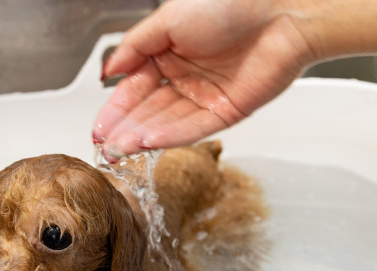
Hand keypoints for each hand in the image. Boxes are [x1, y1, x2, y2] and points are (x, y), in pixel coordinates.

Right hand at [93, 0, 376, 162]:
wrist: (278, 11)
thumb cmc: (226, 5)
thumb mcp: (167, 20)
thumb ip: (135, 47)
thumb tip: (108, 71)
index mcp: (167, 57)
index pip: (134, 89)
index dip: (115, 110)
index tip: (98, 129)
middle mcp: (184, 80)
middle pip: (148, 111)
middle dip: (124, 131)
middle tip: (104, 149)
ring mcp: (205, 99)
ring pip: (167, 124)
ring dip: (142, 138)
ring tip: (119, 150)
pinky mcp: (226, 113)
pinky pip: (194, 128)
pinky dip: (171, 137)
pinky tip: (149, 143)